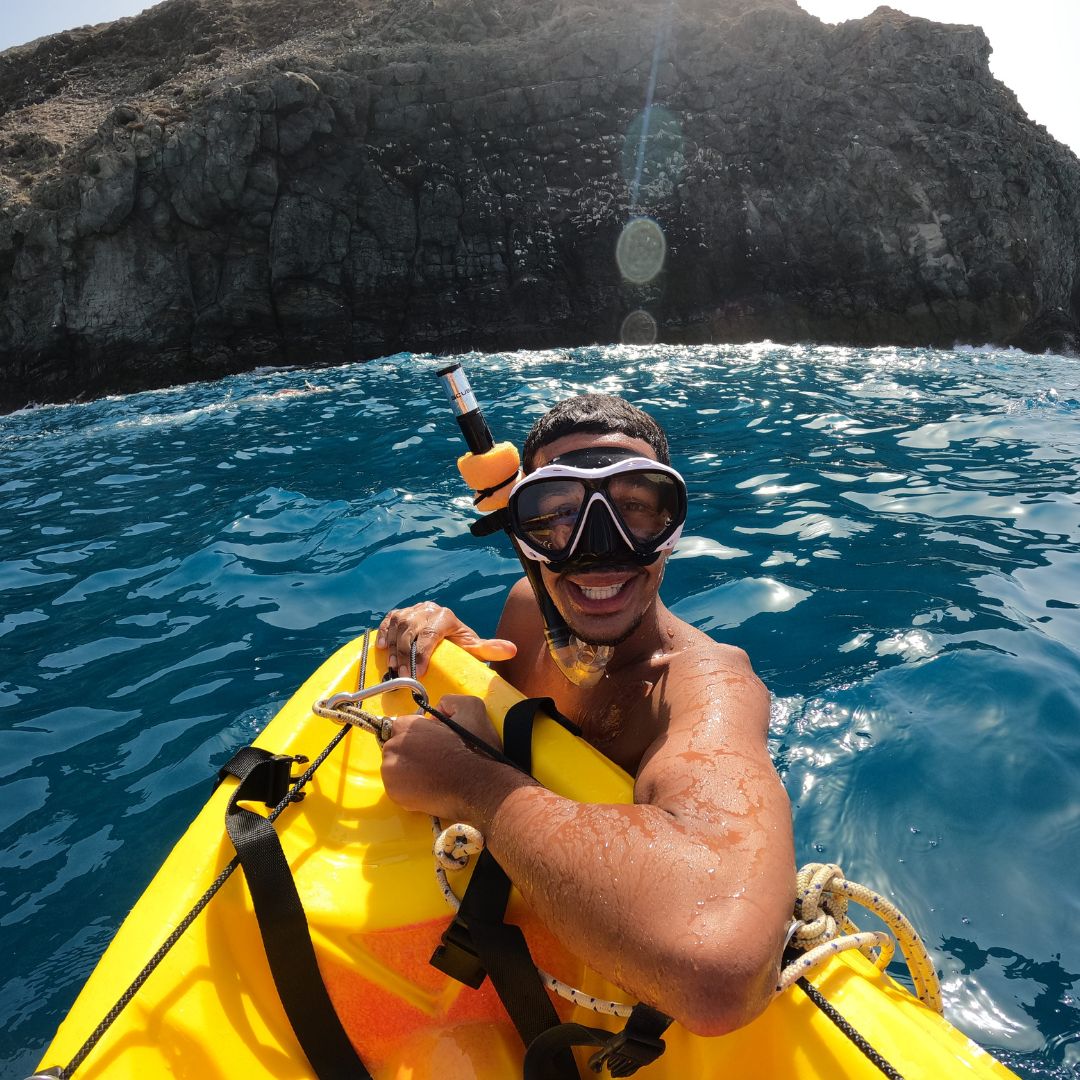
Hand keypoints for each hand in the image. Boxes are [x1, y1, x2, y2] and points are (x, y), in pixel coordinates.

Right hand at [377, 602, 516, 677]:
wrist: (445, 626)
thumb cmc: (457, 641)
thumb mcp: (471, 645)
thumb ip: (488, 649)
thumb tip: (512, 650)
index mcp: (445, 617)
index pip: (431, 633)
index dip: (424, 653)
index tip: (420, 673)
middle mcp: (427, 610)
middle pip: (411, 631)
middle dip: (406, 655)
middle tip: (403, 675)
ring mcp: (412, 610)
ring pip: (398, 626)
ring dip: (394, 648)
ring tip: (394, 667)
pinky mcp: (399, 613)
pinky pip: (388, 621)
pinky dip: (384, 634)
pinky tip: (382, 649)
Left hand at [381, 695, 512, 820]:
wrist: (476, 787)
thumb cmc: (474, 749)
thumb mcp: (471, 708)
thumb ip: (448, 703)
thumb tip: (435, 714)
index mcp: (409, 726)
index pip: (402, 725)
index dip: (418, 734)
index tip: (431, 742)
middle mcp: (394, 746)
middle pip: (396, 747)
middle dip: (411, 752)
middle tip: (432, 761)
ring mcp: (391, 771)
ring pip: (394, 768)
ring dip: (408, 770)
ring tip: (430, 777)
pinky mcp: (393, 794)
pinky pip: (396, 787)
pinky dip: (408, 788)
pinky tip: (427, 788)